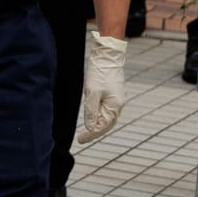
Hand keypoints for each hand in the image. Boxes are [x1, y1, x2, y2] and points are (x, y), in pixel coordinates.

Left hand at [76, 30, 126, 144]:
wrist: (107, 56)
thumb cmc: (100, 73)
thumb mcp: (92, 92)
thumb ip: (91, 110)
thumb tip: (90, 126)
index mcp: (114, 106)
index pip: (103, 126)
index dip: (91, 134)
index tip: (80, 140)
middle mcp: (117, 105)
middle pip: (106, 124)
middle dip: (94, 132)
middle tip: (82, 139)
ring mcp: (115, 100)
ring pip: (106, 118)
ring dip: (97, 125)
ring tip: (86, 132)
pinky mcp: (111, 94)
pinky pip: (105, 110)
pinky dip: (99, 117)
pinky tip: (92, 118)